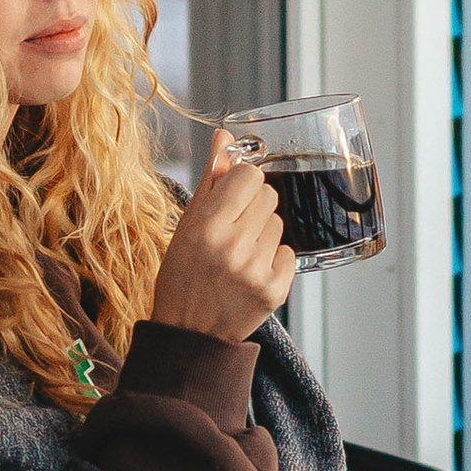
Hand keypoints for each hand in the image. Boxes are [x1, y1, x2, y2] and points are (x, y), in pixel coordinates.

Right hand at [149, 130, 295, 341]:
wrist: (189, 334)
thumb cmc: (182, 275)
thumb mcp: (186, 225)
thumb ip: (211, 179)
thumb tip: (226, 137)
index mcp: (207, 226)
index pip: (249, 175)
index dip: (241, 184)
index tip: (230, 198)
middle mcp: (234, 246)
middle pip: (268, 195)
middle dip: (253, 207)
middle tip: (233, 230)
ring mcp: (256, 270)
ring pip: (278, 223)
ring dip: (262, 233)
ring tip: (238, 254)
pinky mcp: (275, 290)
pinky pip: (288, 252)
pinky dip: (273, 259)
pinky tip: (251, 271)